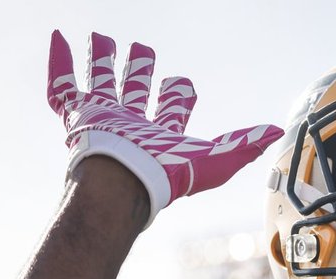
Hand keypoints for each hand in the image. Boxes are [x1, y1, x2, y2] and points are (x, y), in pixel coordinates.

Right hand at [47, 31, 282, 226]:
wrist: (124, 182)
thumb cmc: (168, 177)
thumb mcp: (215, 161)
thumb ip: (243, 144)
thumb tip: (276, 131)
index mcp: (161, 132)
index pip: (172, 107)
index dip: (179, 93)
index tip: (181, 82)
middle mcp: (132, 123)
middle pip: (135, 90)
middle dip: (138, 70)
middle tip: (142, 50)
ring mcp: (103, 117)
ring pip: (100, 82)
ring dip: (101, 60)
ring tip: (101, 38)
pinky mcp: (78, 115)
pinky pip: (63, 85)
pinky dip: (59, 62)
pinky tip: (59, 39)